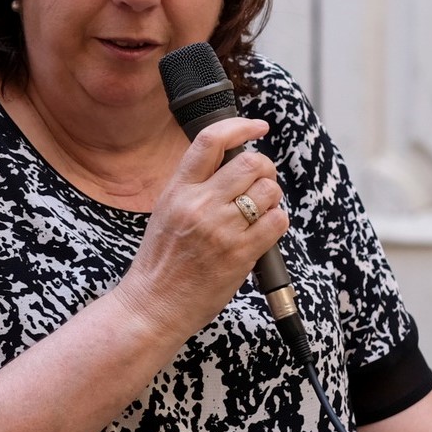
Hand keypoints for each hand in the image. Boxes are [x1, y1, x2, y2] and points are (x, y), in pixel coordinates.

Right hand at [112, 117, 289, 341]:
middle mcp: (199, 205)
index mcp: (178, 190)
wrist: (153, 306)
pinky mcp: (240, 253)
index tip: (259, 126)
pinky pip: (278, 221)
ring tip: (261, 210)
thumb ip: (195, 185)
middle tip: (262, 180)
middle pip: (251, 162)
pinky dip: (278, 221)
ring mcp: (221, 229)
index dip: (240, 125)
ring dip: (273, 196)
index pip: (211, 140)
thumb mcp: (167, 210)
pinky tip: (265, 230)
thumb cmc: (161, 261)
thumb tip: (231, 160)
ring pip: (269, 190)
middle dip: (265, 168)